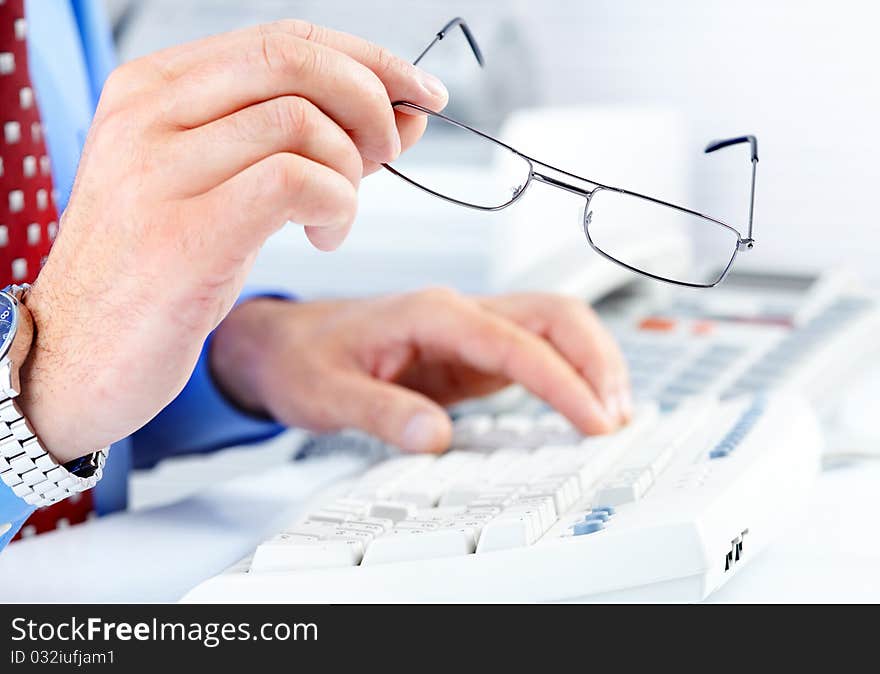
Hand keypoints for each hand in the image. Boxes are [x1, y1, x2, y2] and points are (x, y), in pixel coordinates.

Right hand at [18, 21, 448, 460]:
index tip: (418, 92)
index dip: (368, 60)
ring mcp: (158, 171)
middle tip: (387, 153)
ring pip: (302, 122)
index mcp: (153, 89)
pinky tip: (323, 238)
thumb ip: (300, 143)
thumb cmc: (157, 273)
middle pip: (296, 62)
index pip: (284, 38)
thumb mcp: (221, 187)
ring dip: (350, 172)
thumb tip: (400, 115)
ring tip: (336, 216)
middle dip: (372, 102)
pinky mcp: (184, 234)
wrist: (78, 356)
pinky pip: (295, 181)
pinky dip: (336, 206)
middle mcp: (147, 114)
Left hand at [211, 290, 631, 452]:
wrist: (286, 344)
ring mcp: (471, 333)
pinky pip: (537, 355)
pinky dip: (570, 376)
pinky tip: (582, 407)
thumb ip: (380, 413)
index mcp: (430, 314)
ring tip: (614, 413)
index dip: (562, 381)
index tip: (591, 420)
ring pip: (555, 329)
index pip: (514, 342)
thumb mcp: (326, 393)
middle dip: (597, 359)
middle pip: (554, 315)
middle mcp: (459, 314)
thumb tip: (435, 437)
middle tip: (616, 415)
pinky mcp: (474, 355)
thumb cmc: (304, 357)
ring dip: (592, 363)